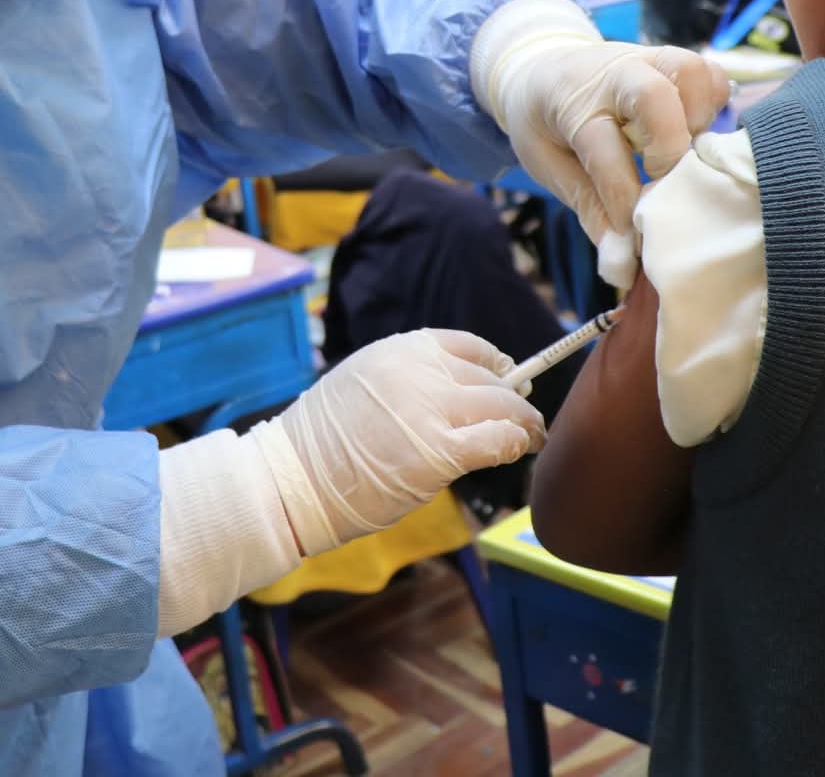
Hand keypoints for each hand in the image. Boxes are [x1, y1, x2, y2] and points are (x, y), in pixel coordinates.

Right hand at [252, 330, 544, 554]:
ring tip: (531, 436)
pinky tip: (518, 450)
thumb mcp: (364, 380)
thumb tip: (464, 388)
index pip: (469, 346)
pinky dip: (515, 444)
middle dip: (514, 398)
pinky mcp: (439, 453)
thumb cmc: (324, 441)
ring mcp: (430, 410)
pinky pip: (497, 441)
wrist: (294, 477)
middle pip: (491, 378)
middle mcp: (419, 371)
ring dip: (525, 423)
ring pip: (504, 406)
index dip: (497, 364)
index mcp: (400, 350)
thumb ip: (411, 379)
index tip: (509, 378)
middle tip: (524, 417)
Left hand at [478, 11, 729, 286]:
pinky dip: (712, 106)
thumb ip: (589, 209)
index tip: (633, 237)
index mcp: (572, 103)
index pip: (603, 148)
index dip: (622, 198)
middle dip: (668, 149)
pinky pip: (709, 75)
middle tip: (665, 186)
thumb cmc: (546, 124)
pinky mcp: (674, 61)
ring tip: (684, 155)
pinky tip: (694, 135)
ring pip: (690, 73)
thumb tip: (623, 264)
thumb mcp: (548, 166)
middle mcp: (613, 73)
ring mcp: (647, 60)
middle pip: (652, 95)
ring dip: (697, 120)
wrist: (542, 66)